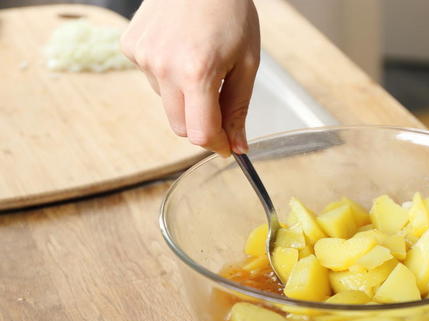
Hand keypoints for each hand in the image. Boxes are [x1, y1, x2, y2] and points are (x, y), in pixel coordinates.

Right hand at [121, 0, 259, 154]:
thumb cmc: (229, 12)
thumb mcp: (246, 63)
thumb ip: (238, 110)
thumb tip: (238, 147)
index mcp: (197, 73)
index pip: (200, 134)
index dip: (217, 145)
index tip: (228, 146)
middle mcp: (164, 67)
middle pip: (180, 126)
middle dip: (202, 126)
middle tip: (220, 107)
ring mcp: (143, 57)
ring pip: (167, 103)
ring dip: (185, 97)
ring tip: (201, 63)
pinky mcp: (130, 47)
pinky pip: (152, 80)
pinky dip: (168, 76)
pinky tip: (181, 50)